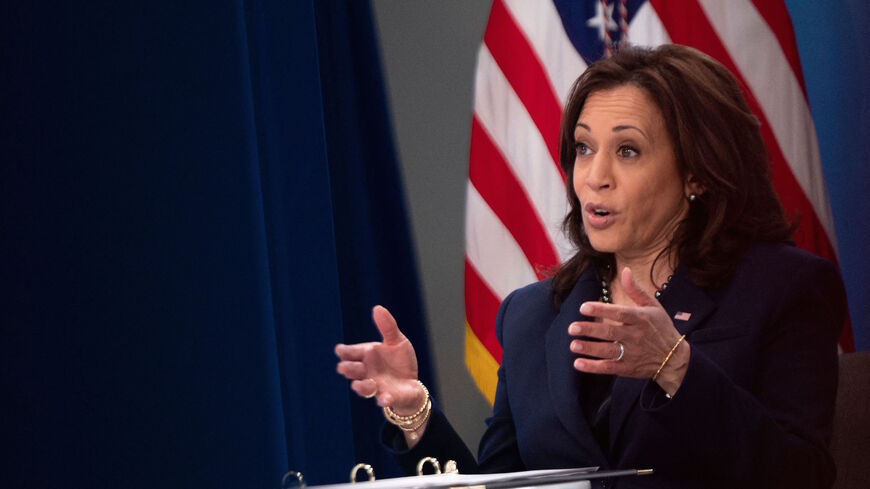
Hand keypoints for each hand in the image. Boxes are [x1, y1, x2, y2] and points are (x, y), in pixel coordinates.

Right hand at [335, 305, 424, 412]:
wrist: (411, 383)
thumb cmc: (398, 361)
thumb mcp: (396, 341)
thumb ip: (387, 327)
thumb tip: (377, 308)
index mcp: (367, 356)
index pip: (352, 353)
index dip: (345, 352)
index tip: (340, 350)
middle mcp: (367, 372)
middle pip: (354, 371)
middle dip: (348, 369)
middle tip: (342, 367)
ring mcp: (377, 386)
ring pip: (365, 388)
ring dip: (361, 387)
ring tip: (357, 385)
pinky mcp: (389, 397)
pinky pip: (385, 400)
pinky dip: (384, 400)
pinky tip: (384, 399)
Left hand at [568, 268, 689, 394]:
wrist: (675, 359)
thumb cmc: (661, 329)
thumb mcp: (653, 307)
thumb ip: (636, 290)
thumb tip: (625, 271)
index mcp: (641, 319)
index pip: (619, 313)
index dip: (601, 310)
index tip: (583, 307)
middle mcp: (635, 336)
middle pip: (610, 332)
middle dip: (590, 330)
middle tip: (572, 327)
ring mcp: (632, 353)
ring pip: (608, 351)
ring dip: (589, 348)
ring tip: (573, 345)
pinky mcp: (628, 368)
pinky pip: (609, 368)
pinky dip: (593, 367)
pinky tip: (578, 364)